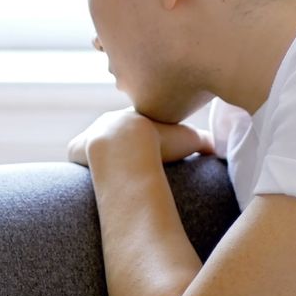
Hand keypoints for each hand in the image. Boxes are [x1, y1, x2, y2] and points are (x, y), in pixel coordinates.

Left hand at [68, 108, 213, 167]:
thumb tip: (218, 148)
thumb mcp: (190, 140)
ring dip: (97, 156)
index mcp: (132, 117)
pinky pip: (76, 154)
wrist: (128, 145)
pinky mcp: (76, 148)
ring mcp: (90, 134)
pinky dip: (81, 164)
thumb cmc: (162, 143)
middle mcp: (108, 121)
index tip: (148, 151)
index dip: (143, 139)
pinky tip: (90, 178)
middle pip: (112, 134)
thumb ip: (205, 142)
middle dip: (118, 146)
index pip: (136, 126)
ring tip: (107, 174)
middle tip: (128, 164)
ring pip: (92, 144)